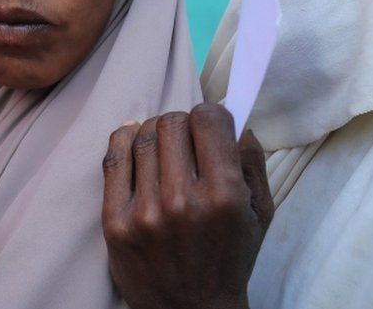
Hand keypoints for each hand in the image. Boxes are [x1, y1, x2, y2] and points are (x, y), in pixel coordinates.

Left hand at [102, 103, 273, 308]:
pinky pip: (113, 159)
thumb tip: (235, 118)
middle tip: (187, 139)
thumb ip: (252, 160)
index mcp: (224, 196)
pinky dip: (123, 139)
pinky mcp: (114, 223)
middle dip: (183, 123)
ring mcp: (144, 213)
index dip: (212, 115)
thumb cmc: (230, 257)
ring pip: (142, 135)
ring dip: (155, 132)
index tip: (211, 126)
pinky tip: (133, 138)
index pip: (209, 119)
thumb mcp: (259, 212)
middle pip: (173, 122)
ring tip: (165, 146)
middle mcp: (182, 202)